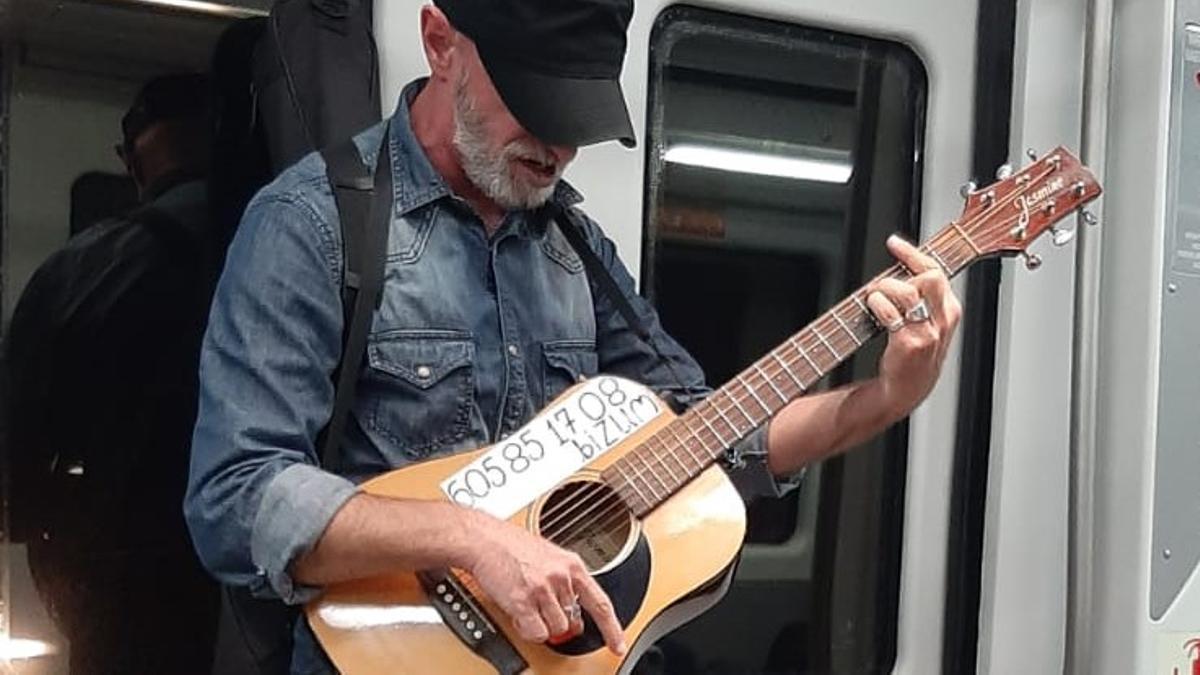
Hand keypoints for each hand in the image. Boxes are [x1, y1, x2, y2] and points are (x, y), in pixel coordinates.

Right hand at [460, 511, 625, 655]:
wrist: (484, 540)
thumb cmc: (511, 546)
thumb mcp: (549, 556)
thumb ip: (564, 580)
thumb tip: (571, 610)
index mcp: (572, 565)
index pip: (601, 603)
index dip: (612, 628)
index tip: (618, 644)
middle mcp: (561, 577)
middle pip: (573, 621)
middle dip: (558, 620)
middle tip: (543, 610)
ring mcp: (543, 590)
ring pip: (556, 629)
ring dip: (541, 624)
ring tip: (526, 605)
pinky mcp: (524, 602)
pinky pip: (537, 633)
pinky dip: (528, 629)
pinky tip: (519, 614)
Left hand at [865, 234, 962, 415]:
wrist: (907, 388)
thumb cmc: (913, 351)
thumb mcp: (927, 321)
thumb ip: (921, 295)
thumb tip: (900, 264)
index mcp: (950, 310)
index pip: (936, 270)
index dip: (913, 253)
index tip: (894, 243)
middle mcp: (943, 320)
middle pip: (929, 276)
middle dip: (902, 271)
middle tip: (883, 280)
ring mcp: (928, 333)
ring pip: (908, 291)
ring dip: (884, 287)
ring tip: (874, 296)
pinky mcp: (910, 344)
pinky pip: (891, 313)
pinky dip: (877, 304)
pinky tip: (871, 307)